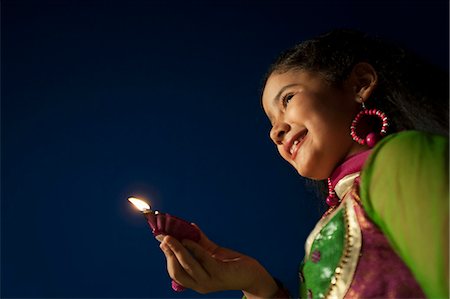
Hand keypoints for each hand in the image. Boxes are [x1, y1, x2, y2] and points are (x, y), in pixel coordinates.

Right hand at [159, 225, 277, 297]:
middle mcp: (200, 284)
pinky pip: (203, 258)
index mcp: (195, 281)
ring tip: (171, 236)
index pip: (174, 272)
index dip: (166, 256)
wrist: (252, 275)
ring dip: (177, 248)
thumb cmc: (230, 264)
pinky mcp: (220, 273)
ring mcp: (209, 280)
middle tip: (164, 237)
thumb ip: (198, 243)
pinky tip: (189, 238)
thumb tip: (186, 227)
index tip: (160, 240)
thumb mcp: (211, 253)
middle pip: (177, 269)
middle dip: (168, 252)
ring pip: (187, 264)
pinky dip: (194, 247)